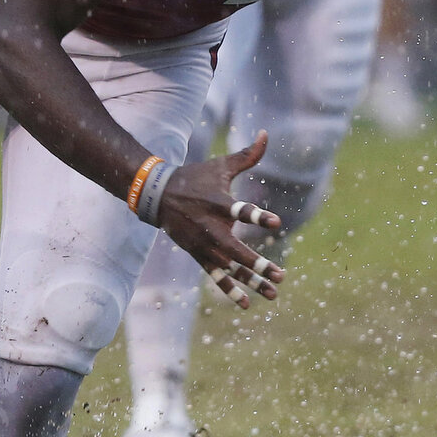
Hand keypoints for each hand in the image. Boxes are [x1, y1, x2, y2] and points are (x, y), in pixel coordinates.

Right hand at [158, 129, 284, 308]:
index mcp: (219, 202)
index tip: (276, 222)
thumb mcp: (220, 166)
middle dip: (257, 265)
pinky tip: (246, 303)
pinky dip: (229, 289)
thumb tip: (265, 134)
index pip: (241, 210)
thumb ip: (247, 154)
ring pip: (229, 268)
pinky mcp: (198, 255)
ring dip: (251, 282)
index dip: (258, 216)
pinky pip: (215, 276)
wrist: (157, 196)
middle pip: (236, 250)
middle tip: (279, 275)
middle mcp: (211, 227)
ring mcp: (203, 245)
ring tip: (273, 293)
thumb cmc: (195, 178)